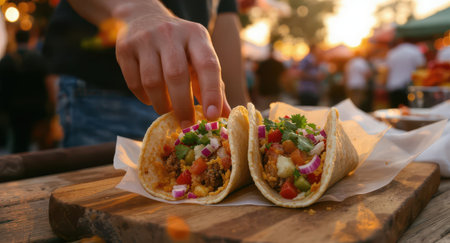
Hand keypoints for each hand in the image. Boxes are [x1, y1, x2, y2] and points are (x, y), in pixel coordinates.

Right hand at [114, 2, 230, 127]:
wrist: (144, 17)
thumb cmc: (180, 46)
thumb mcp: (199, 57)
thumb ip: (213, 85)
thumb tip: (226, 115)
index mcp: (196, 35)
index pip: (207, 65)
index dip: (211, 92)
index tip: (212, 116)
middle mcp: (171, 33)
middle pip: (176, 75)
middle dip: (183, 105)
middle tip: (186, 125)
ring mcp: (145, 39)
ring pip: (152, 81)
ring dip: (162, 104)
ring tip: (168, 111)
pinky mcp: (124, 48)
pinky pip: (134, 82)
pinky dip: (144, 98)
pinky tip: (151, 99)